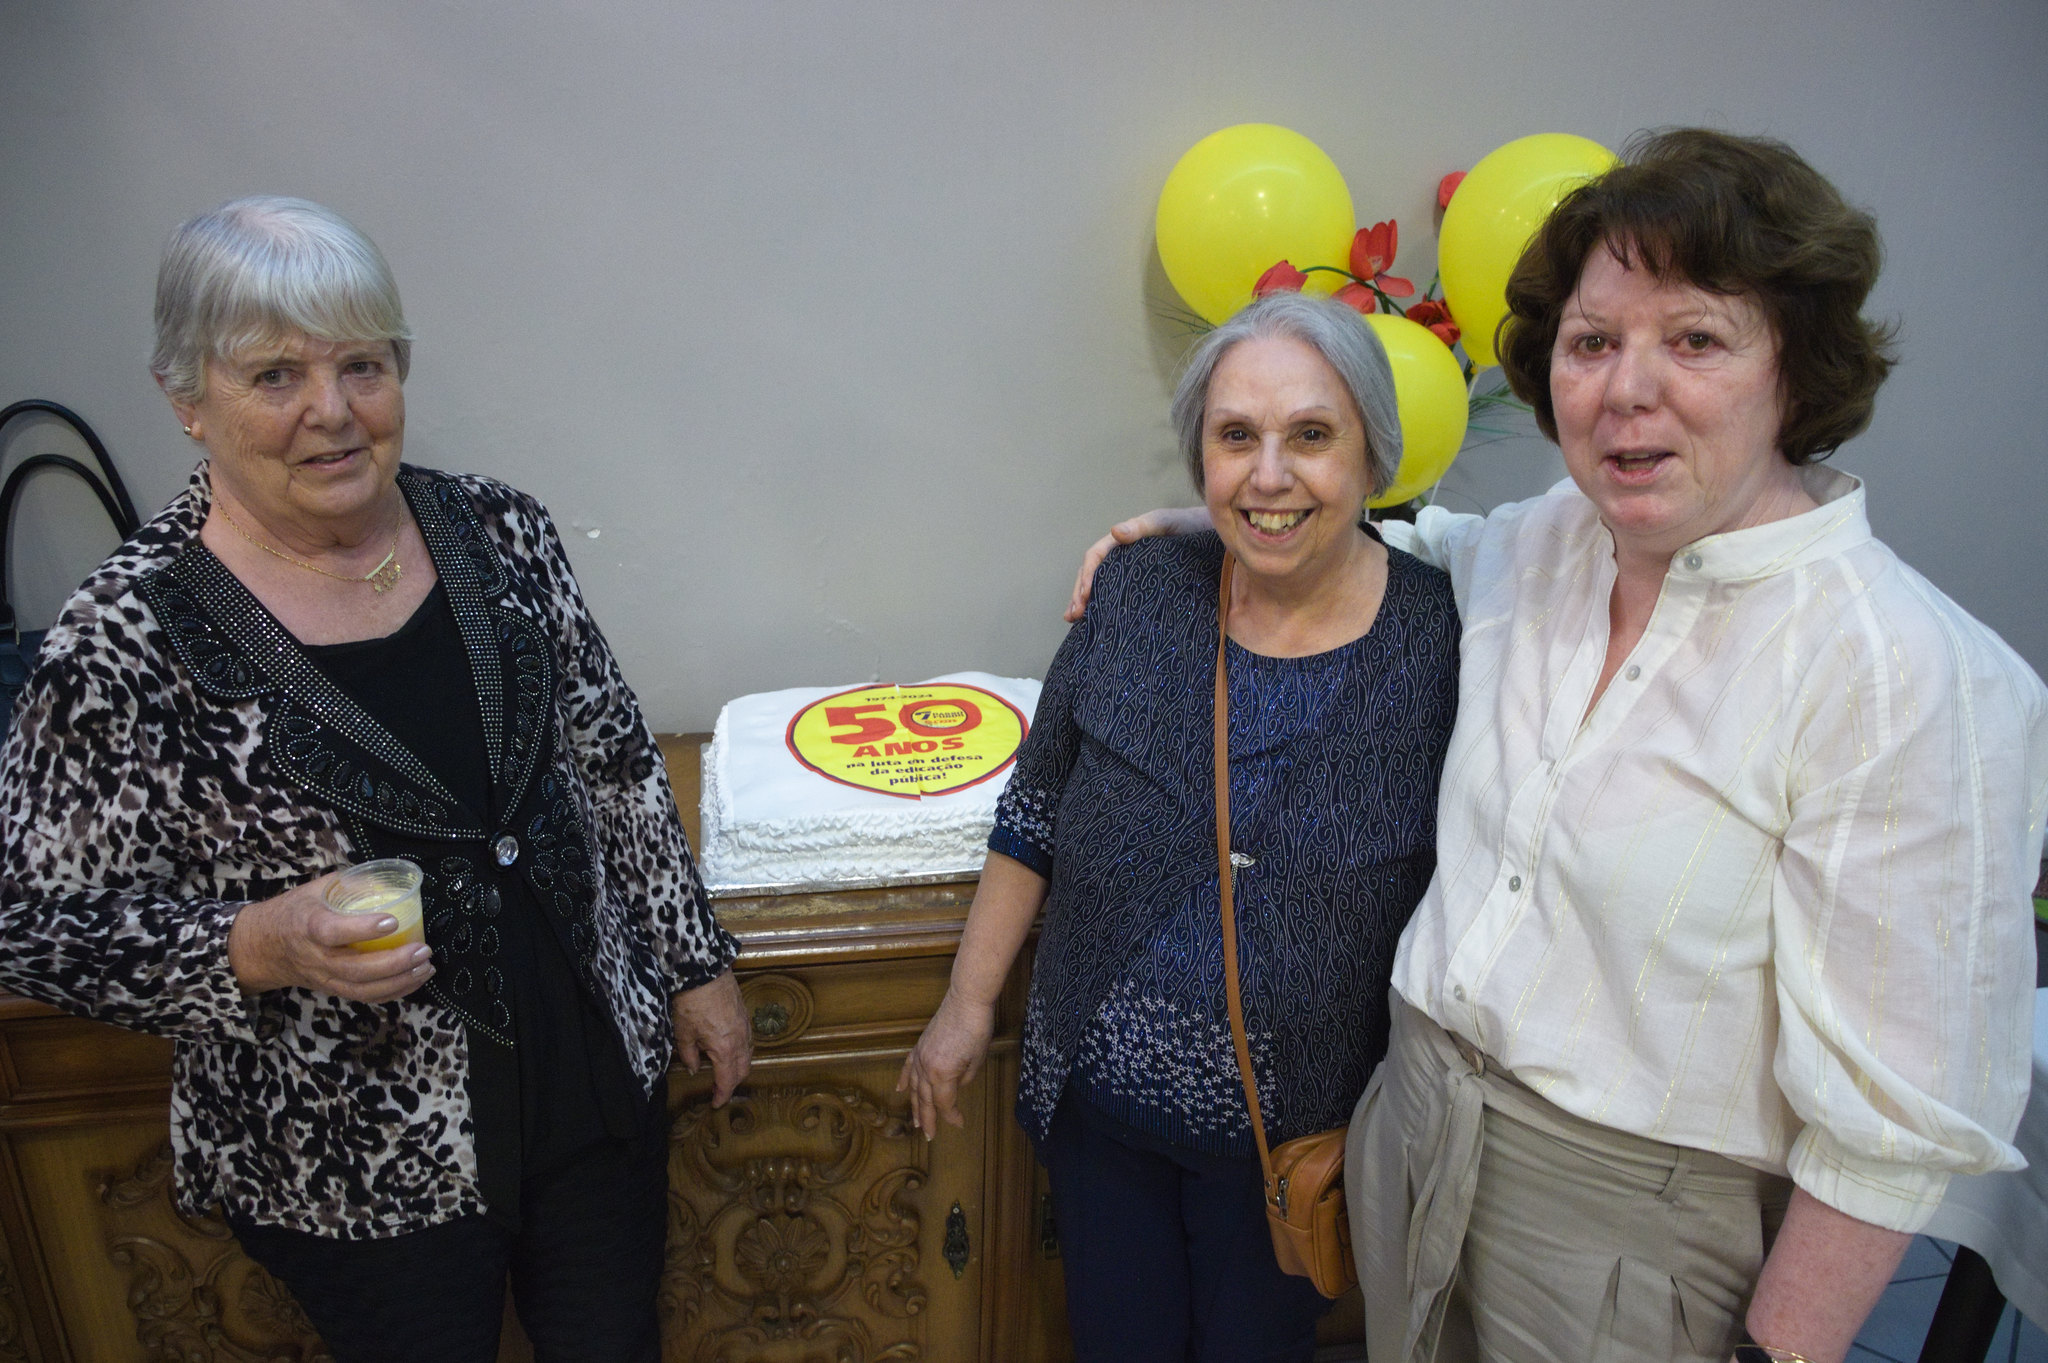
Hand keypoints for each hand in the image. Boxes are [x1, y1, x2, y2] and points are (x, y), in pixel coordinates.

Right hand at [227, 873, 433, 1001]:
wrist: (262, 947)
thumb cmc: (294, 912)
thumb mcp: (315, 888)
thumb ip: (350, 883)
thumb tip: (390, 878)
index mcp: (308, 926)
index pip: (333, 932)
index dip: (363, 929)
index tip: (392, 920)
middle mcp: (316, 957)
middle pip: (356, 969)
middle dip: (394, 963)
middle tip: (423, 950)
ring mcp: (324, 977)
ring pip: (362, 989)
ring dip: (399, 982)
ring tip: (426, 967)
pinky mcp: (332, 989)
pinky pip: (364, 997)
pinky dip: (392, 993)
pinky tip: (414, 980)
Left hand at [671, 970, 751, 1106]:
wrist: (704, 971)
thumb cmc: (692, 1002)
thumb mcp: (683, 1033)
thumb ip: (689, 1055)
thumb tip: (694, 1069)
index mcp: (725, 1049)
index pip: (727, 1080)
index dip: (722, 1095)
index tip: (716, 1104)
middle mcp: (740, 1040)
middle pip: (743, 1070)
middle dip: (732, 1084)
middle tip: (719, 1090)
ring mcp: (745, 1026)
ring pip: (748, 1055)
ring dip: (738, 1067)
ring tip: (725, 1071)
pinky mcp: (745, 1015)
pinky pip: (748, 1041)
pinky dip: (741, 1051)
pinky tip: (730, 1049)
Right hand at [896, 989, 995, 1138]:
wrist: (966, 1001)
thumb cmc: (976, 1030)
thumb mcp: (976, 1061)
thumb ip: (963, 1079)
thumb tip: (955, 1086)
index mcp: (942, 1074)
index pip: (945, 1103)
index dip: (951, 1116)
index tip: (959, 1123)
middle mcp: (926, 1068)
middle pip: (926, 1100)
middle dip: (928, 1119)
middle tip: (929, 1136)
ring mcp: (920, 1056)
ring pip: (915, 1087)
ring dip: (915, 1105)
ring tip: (916, 1121)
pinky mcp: (920, 1046)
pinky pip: (909, 1067)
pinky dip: (905, 1080)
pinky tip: (901, 1090)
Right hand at [1063, 506, 1213, 620]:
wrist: (1214, 536)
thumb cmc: (1190, 528)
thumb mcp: (1165, 524)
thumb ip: (1141, 527)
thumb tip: (1114, 531)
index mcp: (1124, 539)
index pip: (1095, 556)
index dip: (1086, 576)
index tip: (1084, 596)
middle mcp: (1123, 555)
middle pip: (1093, 573)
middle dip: (1079, 594)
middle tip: (1072, 616)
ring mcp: (1131, 570)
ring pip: (1102, 585)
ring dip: (1086, 601)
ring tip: (1075, 620)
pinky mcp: (1142, 584)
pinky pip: (1118, 593)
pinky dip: (1104, 605)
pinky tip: (1098, 620)